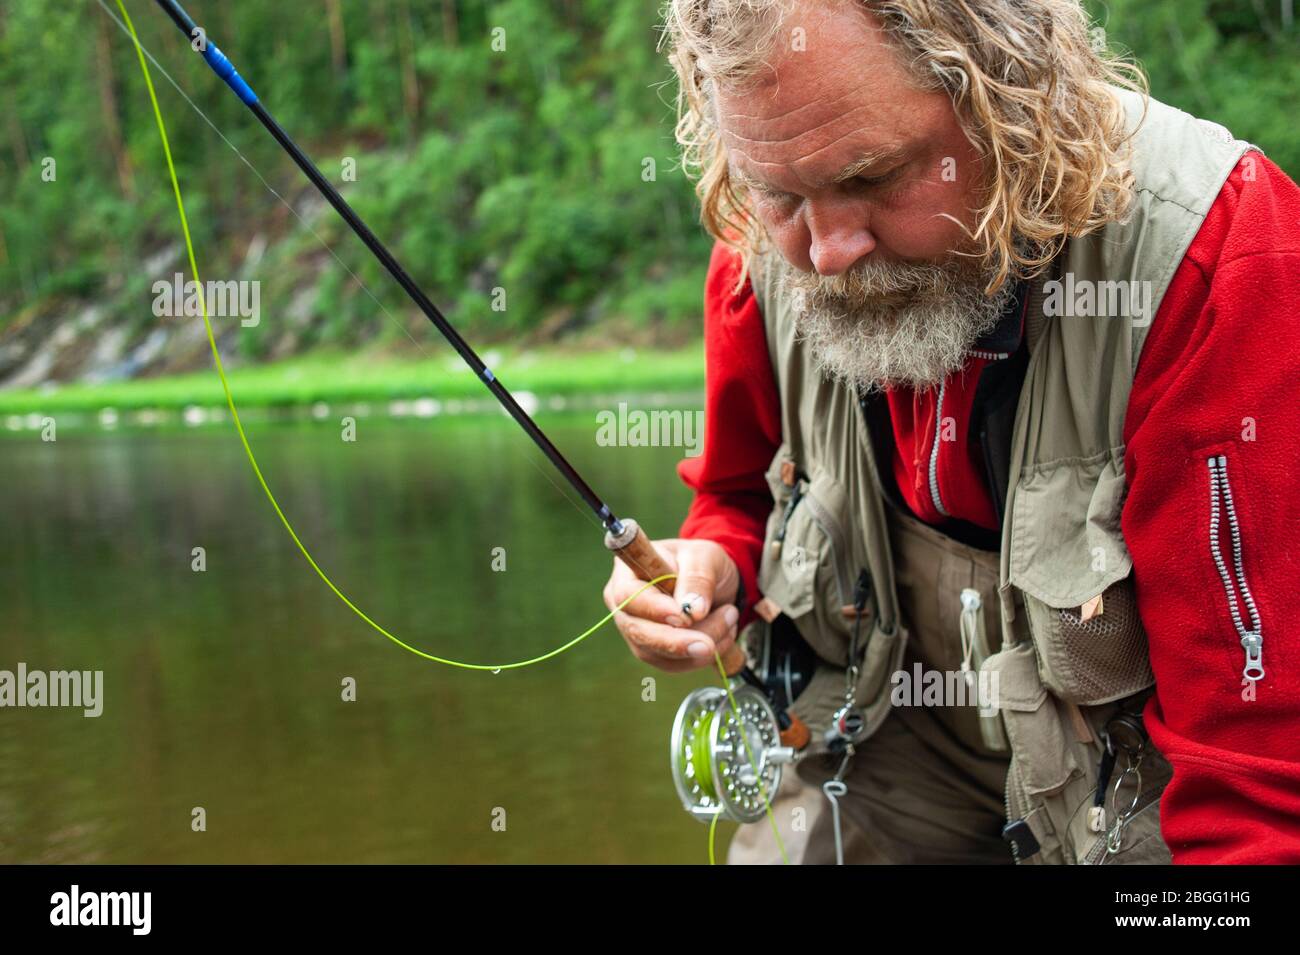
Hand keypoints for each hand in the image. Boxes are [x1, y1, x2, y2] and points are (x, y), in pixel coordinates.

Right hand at [602, 537, 741, 672]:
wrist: (715, 582)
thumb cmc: (701, 562)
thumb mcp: (705, 557)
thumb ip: (698, 579)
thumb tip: (693, 612)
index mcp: (627, 573)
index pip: (629, 595)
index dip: (654, 609)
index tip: (683, 617)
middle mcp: (626, 606)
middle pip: (638, 632)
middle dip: (676, 642)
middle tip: (708, 645)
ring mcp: (637, 631)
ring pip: (657, 653)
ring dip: (698, 646)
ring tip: (729, 620)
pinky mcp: (654, 652)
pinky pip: (673, 664)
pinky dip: (701, 657)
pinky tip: (725, 636)